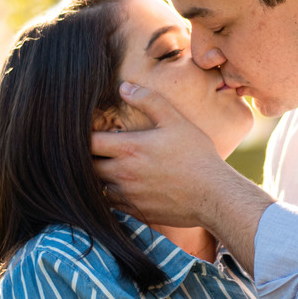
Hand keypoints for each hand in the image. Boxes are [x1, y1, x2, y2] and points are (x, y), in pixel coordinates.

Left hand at [91, 83, 233, 226]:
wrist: (213, 195)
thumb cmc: (197, 156)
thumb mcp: (176, 121)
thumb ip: (149, 100)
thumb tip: (124, 87)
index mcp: (129, 149)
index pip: (88, 142)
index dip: (84, 135)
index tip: (91, 131)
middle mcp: (122, 174)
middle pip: (87, 165)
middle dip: (88, 156)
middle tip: (96, 148)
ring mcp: (127, 195)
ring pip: (96, 186)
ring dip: (98, 176)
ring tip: (107, 165)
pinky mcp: (135, 211)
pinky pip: (110, 204)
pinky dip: (109, 194)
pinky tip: (122, 185)